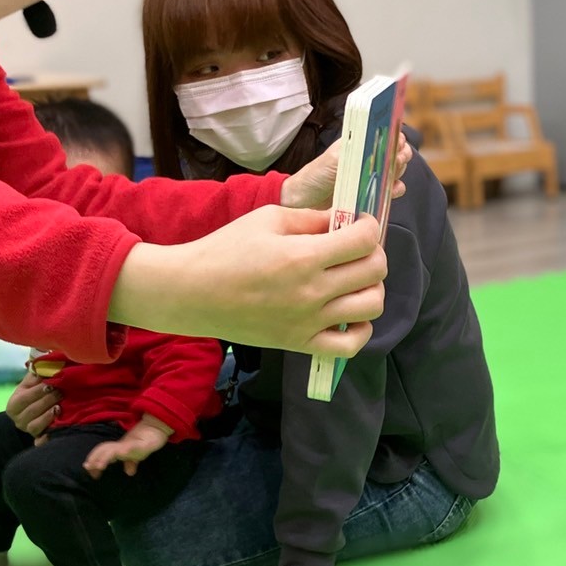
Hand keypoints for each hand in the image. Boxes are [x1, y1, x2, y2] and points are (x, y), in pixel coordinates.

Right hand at [5, 371, 60, 439]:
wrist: (35, 412)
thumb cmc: (35, 393)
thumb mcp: (31, 383)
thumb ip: (36, 374)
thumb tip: (45, 363)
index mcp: (13, 405)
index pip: (23, 398)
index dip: (37, 391)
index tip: (51, 384)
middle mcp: (18, 420)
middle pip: (30, 412)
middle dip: (46, 401)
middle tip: (60, 392)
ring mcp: (27, 430)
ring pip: (34, 426)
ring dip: (47, 417)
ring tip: (59, 408)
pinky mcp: (38, 439)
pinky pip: (40, 441)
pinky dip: (46, 437)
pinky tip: (57, 428)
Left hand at [82, 416, 171, 478]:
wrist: (157, 428)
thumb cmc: (144, 441)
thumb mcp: (137, 455)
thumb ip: (131, 462)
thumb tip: (130, 472)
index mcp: (119, 447)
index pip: (103, 451)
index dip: (94, 458)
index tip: (87, 468)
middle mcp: (123, 445)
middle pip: (105, 449)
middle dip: (96, 457)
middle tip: (88, 467)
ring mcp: (132, 444)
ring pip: (116, 449)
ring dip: (106, 456)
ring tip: (100, 465)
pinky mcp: (144, 444)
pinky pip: (134, 448)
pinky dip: (127, 450)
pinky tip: (122, 454)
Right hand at [110, 206, 386, 357]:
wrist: (191, 293)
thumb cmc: (225, 249)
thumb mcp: (268, 219)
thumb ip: (312, 219)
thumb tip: (346, 221)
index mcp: (303, 256)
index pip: (364, 240)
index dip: (369, 227)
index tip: (359, 224)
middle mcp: (311, 292)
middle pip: (375, 271)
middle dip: (374, 253)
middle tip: (356, 249)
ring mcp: (308, 322)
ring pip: (371, 306)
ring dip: (371, 288)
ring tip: (353, 279)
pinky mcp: (300, 344)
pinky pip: (350, 346)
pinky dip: (360, 329)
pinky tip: (348, 313)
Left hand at [281, 133, 412, 209]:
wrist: (306, 200)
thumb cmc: (316, 174)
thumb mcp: (334, 159)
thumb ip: (354, 152)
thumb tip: (374, 149)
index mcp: (361, 142)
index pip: (387, 133)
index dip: (396, 137)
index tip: (396, 143)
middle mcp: (370, 156)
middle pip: (398, 151)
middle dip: (400, 154)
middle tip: (394, 160)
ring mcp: (373, 174)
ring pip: (398, 169)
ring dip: (398, 171)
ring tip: (389, 176)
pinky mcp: (373, 192)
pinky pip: (393, 190)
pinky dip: (396, 190)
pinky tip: (390, 191)